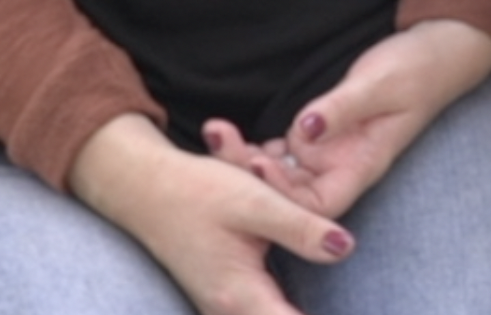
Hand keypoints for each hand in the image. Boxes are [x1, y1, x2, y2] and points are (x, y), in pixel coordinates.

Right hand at [71, 115, 349, 314]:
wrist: (145, 189)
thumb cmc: (198, 192)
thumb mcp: (256, 202)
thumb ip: (301, 229)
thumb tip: (345, 249)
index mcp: (241, 295)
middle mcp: (230, 311)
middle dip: (309, 313)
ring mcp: (225, 308)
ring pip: (273, 314)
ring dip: (292, 307)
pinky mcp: (226, 297)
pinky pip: (262, 310)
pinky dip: (281, 303)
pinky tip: (294, 296)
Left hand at [203, 20, 490, 220]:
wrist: (433, 51)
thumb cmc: (415, 69)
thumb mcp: (378, 84)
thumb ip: (340, 108)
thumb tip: (303, 130)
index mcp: (363, 165)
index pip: (319, 206)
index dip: (286, 197)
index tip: (260, 165)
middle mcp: (341, 166)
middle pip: (291, 193)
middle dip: (254, 176)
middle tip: (223, 144)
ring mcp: (328, 151)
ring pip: (281, 171)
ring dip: (248, 159)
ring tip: (218, 135)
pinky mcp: (318, 134)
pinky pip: (281, 150)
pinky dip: (256, 145)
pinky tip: (232, 131)